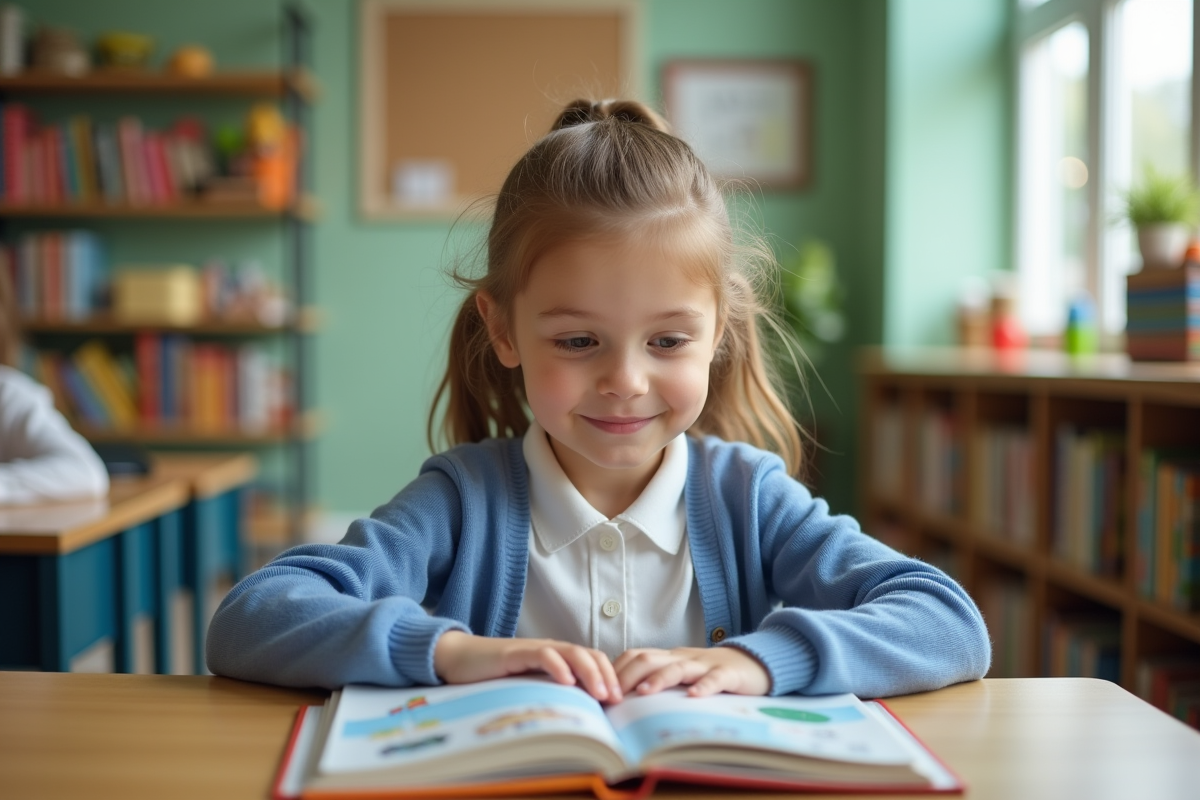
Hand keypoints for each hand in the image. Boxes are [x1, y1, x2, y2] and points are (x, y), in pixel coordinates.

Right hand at [433, 631, 622, 701]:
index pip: (593, 660)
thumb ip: (552, 694)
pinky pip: (542, 655)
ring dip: (589, 672)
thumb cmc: (496, 677)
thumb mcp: (530, 687)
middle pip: (588, 655)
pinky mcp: (515, 653)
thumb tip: (578, 717)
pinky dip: (557, 666)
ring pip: (571, 653)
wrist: (460, 660)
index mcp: (558, 658)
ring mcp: (534, 649)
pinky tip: (566, 681)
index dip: (609, 677)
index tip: (619, 700)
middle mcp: (551, 650)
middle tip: (615, 699)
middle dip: (606, 676)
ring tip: (599, 692)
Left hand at [612, 646, 770, 697]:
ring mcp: (705, 664)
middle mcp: (682, 658)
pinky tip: (693, 697)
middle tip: (611, 697)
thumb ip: (659, 681)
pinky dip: (703, 687)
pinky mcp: (729, 674)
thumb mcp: (682, 674)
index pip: (635, 656)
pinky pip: (715, 678)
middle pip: (649, 658)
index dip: (616, 671)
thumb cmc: (712, 673)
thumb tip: (624, 702)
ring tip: (642, 693)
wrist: (754, 662)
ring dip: (658, 679)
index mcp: (669, 658)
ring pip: (678, 666)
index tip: (599, 691)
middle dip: (626, 676)